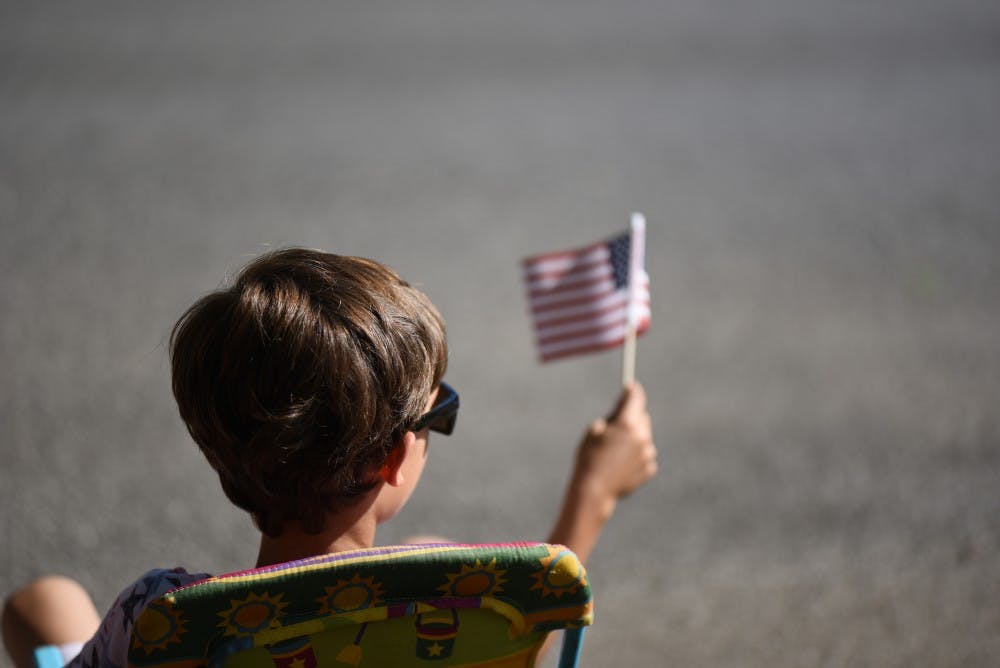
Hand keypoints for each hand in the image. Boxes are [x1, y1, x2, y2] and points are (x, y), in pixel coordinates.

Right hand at [573, 382, 657, 508]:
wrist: (594, 491)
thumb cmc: (589, 457)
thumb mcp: (594, 431)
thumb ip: (611, 416)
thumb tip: (622, 407)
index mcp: (627, 424)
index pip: (636, 399)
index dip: (633, 391)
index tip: (631, 386)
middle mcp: (642, 437)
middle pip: (642, 418)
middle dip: (632, 418)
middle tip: (615, 425)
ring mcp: (647, 454)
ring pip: (644, 438)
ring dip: (634, 439)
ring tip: (614, 451)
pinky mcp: (649, 469)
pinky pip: (645, 455)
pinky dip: (636, 456)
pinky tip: (620, 464)